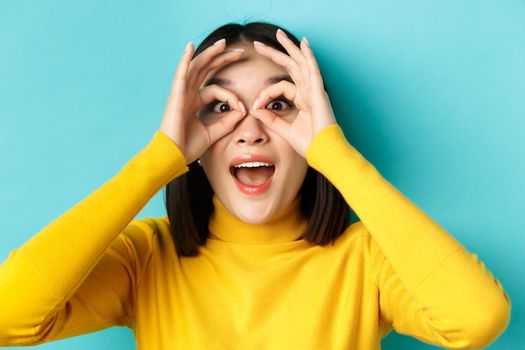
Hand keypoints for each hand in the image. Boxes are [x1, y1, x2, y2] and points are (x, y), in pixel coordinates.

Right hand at [159, 40, 247, 163]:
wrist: (172, 157)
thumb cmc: (187, 147)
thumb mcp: (214, 132)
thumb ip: (227, 121)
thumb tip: (242, 110)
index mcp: (194, 102)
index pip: (217, 89)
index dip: (232, 96)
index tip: (243, 108)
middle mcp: (187, 94)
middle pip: (206, 70)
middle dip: (222, 59)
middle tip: (239, 51)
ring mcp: (180, 94)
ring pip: (196, 67)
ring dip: (209, 54)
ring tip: (223, 43)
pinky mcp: (175, 97)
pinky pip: (180, 74)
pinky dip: (185, 60)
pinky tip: (190, 47)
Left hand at [249, 30, 336, 158]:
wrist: (324, 152)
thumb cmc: (310, 144)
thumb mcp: (284, 129)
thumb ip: (270, 119)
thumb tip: (254, 108)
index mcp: (302, 100)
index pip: (280, 87)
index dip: (265, 93)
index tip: (255, 105)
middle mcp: (309, 92)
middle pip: (291, 66)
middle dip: (275, 53)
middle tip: (259, 44)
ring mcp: (314, 90)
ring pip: (300, 63)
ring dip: (289, 47)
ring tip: (279, 34)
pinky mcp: (319, 93)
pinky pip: (313, 70)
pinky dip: (308, 55)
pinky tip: (304, 42)